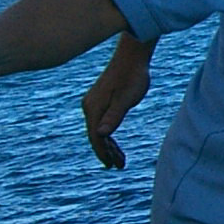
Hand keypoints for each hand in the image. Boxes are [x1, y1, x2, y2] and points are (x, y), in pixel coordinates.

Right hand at [81, 34, 155, 170]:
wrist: (132, 56)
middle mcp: (90, 106)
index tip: (111, 166)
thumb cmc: (133, 76)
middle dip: (106, 152)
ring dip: (109, 146)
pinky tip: (115, 143)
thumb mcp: (127, 98)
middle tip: (119, 166)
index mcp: (94, 108)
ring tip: (120, 160)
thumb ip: (114, 116)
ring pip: (99, 130)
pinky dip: (109, 134)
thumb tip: (102, 135)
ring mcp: (94, 103)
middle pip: (96, 136)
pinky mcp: (101, 100)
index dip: (102, 153)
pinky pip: (102, 122)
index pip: (96, 137)